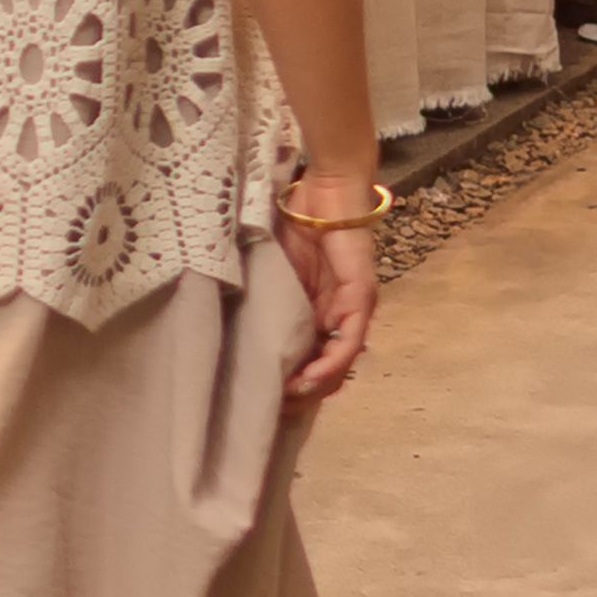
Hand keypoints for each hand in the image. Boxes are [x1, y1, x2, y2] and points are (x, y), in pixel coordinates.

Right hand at [274, 200, 379, 400]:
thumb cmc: (294, 220)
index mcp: (315, 309)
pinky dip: (333, 362)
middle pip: (328, 368)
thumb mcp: (272, 268)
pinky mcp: (362, 295)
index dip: (289, 380)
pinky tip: (312, 378)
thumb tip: (234, 327)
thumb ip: (265, 296)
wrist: (325, 187)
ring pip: (342, 361)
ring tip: (290, 400)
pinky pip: (350, 338)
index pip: (307, 356)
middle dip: (302, 393)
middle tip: (273, 409)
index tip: (263, 398)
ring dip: (318, 385)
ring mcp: (353, 306)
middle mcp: (338, 314)